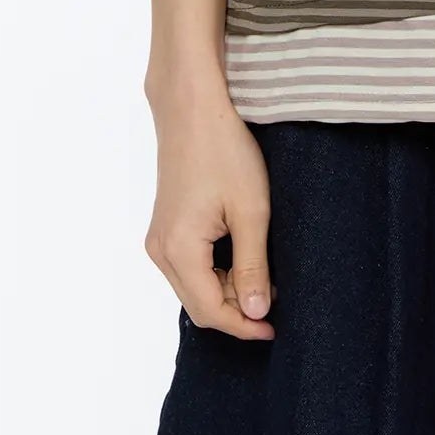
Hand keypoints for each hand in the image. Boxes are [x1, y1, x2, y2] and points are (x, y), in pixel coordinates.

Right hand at [144, 83, 275, 339]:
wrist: (194, 107)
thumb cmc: (225, 151)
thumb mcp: (251, 210)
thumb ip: (253, 266)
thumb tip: (255, 313)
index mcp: (178, 250)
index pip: (211, 311)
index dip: (244, 325)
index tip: (276, 327)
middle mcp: (159, 250)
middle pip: (200, 303)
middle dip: (238, 308)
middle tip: (276, 297)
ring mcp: (158, 237)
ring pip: (194, 285)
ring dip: (228, 289)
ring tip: (264, 273)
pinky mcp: (165, 225)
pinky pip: (189, 265)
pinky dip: (216, 270)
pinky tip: (243, 256)